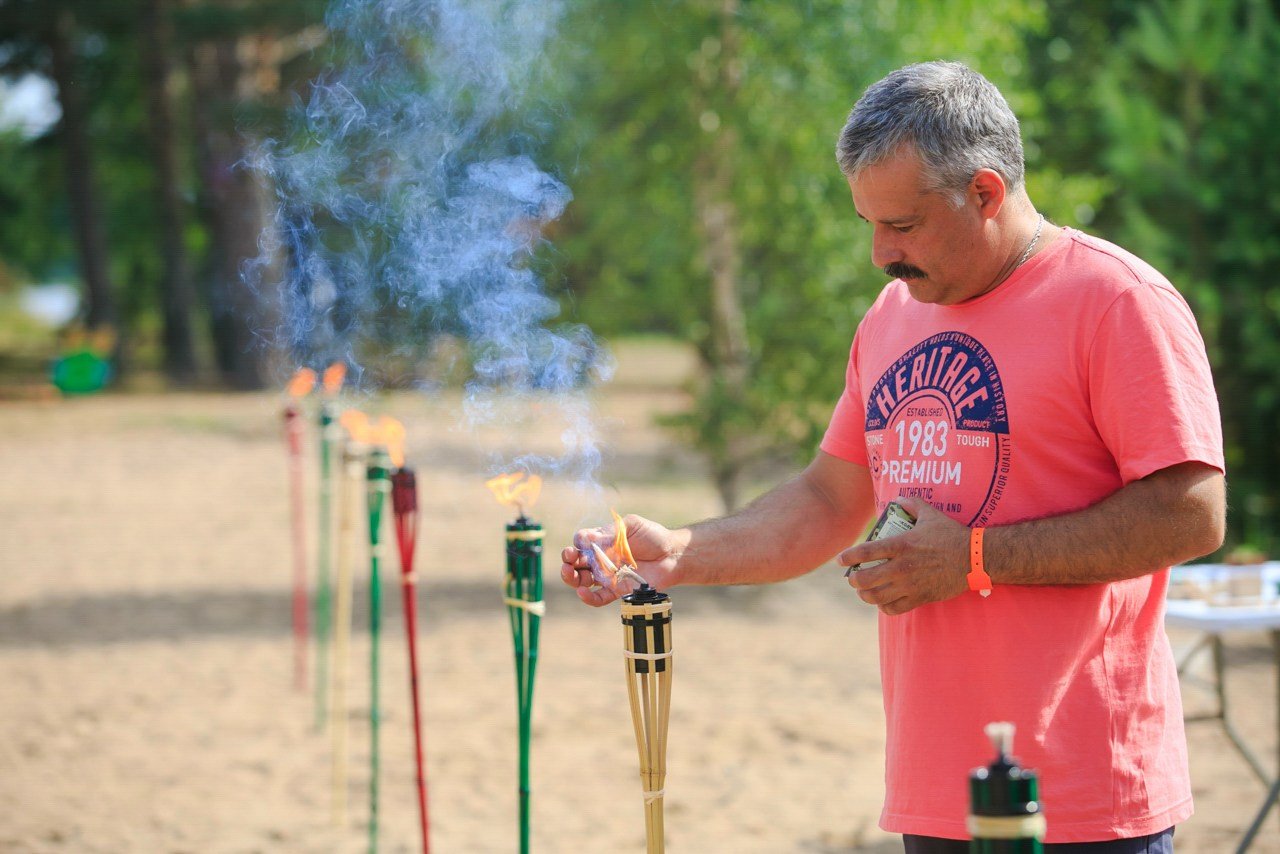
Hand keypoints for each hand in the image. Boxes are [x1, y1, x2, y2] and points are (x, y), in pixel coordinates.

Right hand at [560, 513, 682, 606]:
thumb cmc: (652, 536)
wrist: (672, 555)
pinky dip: (587, 597)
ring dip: (571, 578)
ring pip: (582, 580)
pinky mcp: (616, 591)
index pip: (581, 542)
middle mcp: (601, 559)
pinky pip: (598, 597)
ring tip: (570, 574)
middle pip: (576, 563)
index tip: (580, 543)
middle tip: (569, 560)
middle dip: (567, 562)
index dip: (577, 543)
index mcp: (602, 541)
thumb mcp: (630, 526)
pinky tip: (582, 592)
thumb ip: (609, 532)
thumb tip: (586, 538)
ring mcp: (607, 576)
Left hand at [836, 497, 970, 614]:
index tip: (839, 560)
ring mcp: (910, 585)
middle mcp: (901, 567)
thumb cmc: (952, 535)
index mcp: (900, 545)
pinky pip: (894, 609)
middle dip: (853, 580)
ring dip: (865, 595)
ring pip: (875, 597)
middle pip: (864, 580)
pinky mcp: (920, 598)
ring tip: (863, 591)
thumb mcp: (931, 514)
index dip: (847, 557)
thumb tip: (898, 499)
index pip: (865, 552)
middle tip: (852, 578)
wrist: (975, 558)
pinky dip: (884, 607)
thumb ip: (911, 503)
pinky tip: (883, 601)